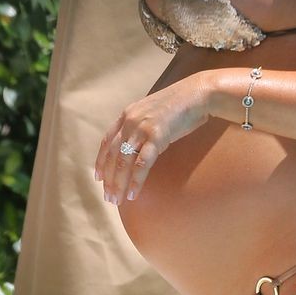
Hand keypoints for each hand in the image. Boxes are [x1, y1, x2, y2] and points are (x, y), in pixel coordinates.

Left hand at [94, 75, 212, 205]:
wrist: (197, 94)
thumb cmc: (180, 104)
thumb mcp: (152, 113)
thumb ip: (141, 126)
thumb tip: (139, 145)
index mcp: (127, 115)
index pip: (107, 142)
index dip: (101, 161)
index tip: (98, 178)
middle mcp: (130, 122)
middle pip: (112, 156)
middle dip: (109, 179)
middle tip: (108, 197)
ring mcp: (142, 129)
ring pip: (123, 162)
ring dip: (118, 184)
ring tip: (117, 200)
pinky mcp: (156, 136)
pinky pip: (141, 164)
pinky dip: (135, 181)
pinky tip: (133, 194)